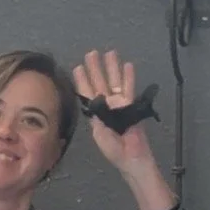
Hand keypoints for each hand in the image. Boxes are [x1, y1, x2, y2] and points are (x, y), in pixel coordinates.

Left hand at [72, 49, 156, 169]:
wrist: (130, 156)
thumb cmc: (112, 148)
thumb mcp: (99, 132)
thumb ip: (96, 115)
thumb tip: (94, 99)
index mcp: (96, 113)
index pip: (87, 93)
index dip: (82, 80)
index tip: (78, 67)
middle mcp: (107, 105)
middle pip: (100, 82)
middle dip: (95, 68)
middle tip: (91, 53)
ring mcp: (120, 104)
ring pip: (114, 81)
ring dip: (112, 67)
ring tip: (110, 53)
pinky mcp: (131, 105)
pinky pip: (129, 88)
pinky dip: (129, 77)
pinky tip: (127, 65)